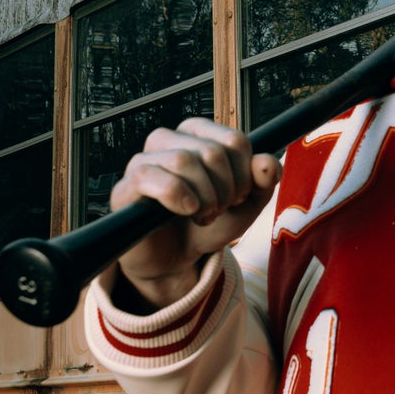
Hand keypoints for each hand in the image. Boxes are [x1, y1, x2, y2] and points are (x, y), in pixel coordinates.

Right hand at [109, 117, 279, 309]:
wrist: (177, 258)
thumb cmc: (207, 224)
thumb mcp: (246, 206)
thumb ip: (263, 183)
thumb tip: (267, 162)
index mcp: (199, 135)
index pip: (235, 140)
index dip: (245, 175)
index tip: (239, 196)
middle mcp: (170, 139)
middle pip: (213, 152)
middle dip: (226, 191)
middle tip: (218, 210)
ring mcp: (145, 159)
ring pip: (183, 160)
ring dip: (204, 198)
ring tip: (202, 216)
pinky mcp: (127, 185)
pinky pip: (150, 175)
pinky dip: (177, 195)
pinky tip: (186, 210)